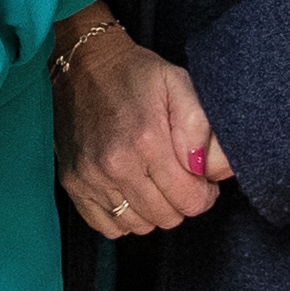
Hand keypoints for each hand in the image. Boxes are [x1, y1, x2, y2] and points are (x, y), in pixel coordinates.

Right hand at [57, 17, 221, 236]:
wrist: (82, 64)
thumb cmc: (136, 74)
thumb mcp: (179, 84)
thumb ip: (203, 128)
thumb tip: (216, 171)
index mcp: (148, 141)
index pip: (190, 201)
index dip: (204, 193)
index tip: (201, 179)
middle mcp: (117, 165)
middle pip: (166, 218)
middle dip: (180, 202)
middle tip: (178, 177)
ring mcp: (91, 177)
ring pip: (138, 226)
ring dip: (152, 211)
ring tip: (153, 182)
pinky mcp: (73, 183)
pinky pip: (107, 226)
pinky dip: (123, 217)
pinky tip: (129, 192)